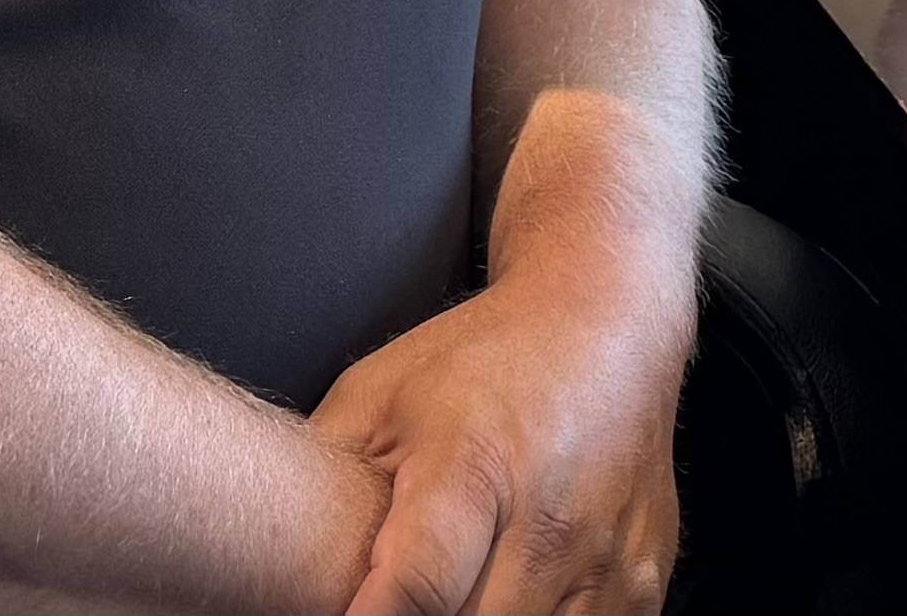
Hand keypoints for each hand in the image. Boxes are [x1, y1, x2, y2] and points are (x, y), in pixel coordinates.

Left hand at [307, 264, 689, 614]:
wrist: (608, 320)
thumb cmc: (486, 356)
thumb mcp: (378, 395)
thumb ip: (325, 485)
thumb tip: (265, 555)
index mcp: (474, 466)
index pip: (416, 592)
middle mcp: (550, 521)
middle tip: (391, 604)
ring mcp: (606, 560)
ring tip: (455, 592)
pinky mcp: (642, 585)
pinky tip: (503, 599)